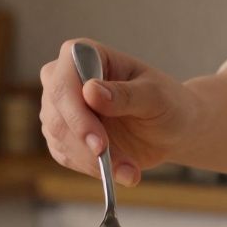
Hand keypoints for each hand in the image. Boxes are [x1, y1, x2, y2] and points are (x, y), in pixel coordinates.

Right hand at [38, 39, 200, 185]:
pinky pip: (66, 156)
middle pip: (55, 113)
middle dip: (85, 145)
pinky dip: (93, 169)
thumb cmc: (166, 103)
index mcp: (85, 54)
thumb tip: (90, 91)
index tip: (100, 144)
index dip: (77, 114)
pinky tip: (122, 172)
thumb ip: (125, 94)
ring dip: (94, 162)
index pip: (63, 82)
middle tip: (117, 166)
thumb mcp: (155, 96)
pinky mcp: (64, 135)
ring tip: (131, 171)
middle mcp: (65, 78)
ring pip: (59, 139)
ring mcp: (60, 108)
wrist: (170, 130)